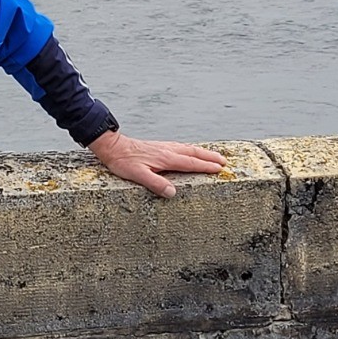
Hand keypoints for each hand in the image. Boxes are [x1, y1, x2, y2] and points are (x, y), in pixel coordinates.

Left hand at [87, 131, 226, 198]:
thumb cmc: (124, 162)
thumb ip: (156, 183)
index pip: (191, 163)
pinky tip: (190, 151)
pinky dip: (191, 149)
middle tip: (224, 161)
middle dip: (210, 157)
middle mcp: (168, 151)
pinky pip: (181, 147)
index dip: (206, 166)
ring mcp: (164, 147)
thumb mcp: (138, 175)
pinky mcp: (159, 146)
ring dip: (202, 152)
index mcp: (166, 158)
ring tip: (213, 156)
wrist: (113, 147)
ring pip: (188, 149)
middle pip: (194, 153)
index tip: (220, 169)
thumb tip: (172, 192)